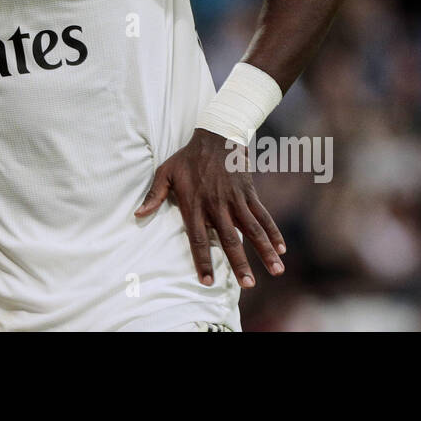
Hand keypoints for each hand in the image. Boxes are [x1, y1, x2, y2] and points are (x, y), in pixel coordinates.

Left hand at [135, 129, 285, 288]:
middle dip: (239, 263)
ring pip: (253, 229)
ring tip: (276, 270)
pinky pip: (263, 215)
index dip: (203, 261)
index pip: (199, 239)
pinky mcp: (249, 193)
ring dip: (265, 251)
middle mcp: (216, 206)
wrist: (216, 135)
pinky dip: (273, 231)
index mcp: (194, 205)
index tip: (207, 281)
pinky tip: (282, 248)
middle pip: (229, 239)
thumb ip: (153, 196)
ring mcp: (235, 200)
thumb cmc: (187, 157)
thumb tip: (138, 215)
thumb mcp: (165, 173)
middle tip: (248, 285)